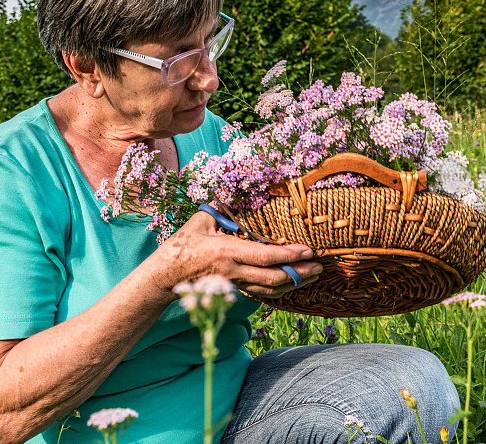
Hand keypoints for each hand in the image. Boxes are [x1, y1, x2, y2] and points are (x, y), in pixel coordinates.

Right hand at [143, 210, 321, 298]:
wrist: (165, 275)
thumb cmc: (182, 245)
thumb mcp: (200, 220)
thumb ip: (220, 208)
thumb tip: (235, 193)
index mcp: (228, 252)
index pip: (265, 256)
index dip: (289, 256)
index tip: (308, 251)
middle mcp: (234, 271)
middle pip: (274, 278)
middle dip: (300, 274)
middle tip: (320, 268)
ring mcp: (235, 284)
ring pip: (271, 290)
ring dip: (294, 284)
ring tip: (313, 276)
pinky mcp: (234, 290)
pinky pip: (262, 292)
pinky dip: (280, 289)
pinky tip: (292, 284)